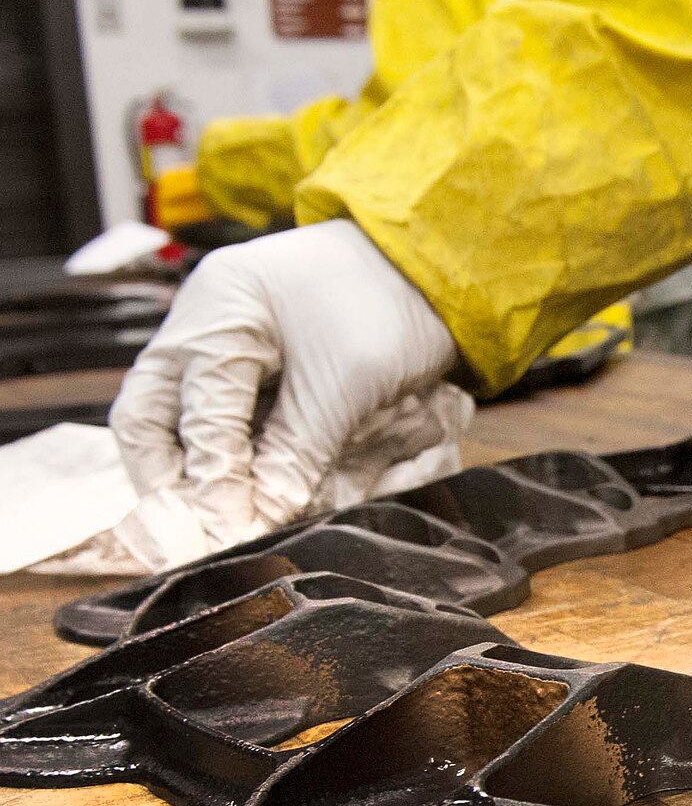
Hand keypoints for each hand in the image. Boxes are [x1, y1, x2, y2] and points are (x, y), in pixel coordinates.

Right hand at [109, 220, 461, 546]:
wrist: (430, 268)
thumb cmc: (391, 303)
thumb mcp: (346, 387)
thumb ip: (294, 457)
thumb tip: (253, 525)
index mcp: (223, 307)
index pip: (199, 415)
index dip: (213, 486)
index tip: (229, 537)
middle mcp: (202, 321)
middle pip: (147, 416)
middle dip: (166, 482)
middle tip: (192, 537)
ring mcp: (214, 337)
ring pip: (165, 420)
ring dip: (187, 475)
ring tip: (212, 524)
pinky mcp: (240, 358)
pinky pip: (207, 416)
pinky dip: (218, 457)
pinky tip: (239, 492)